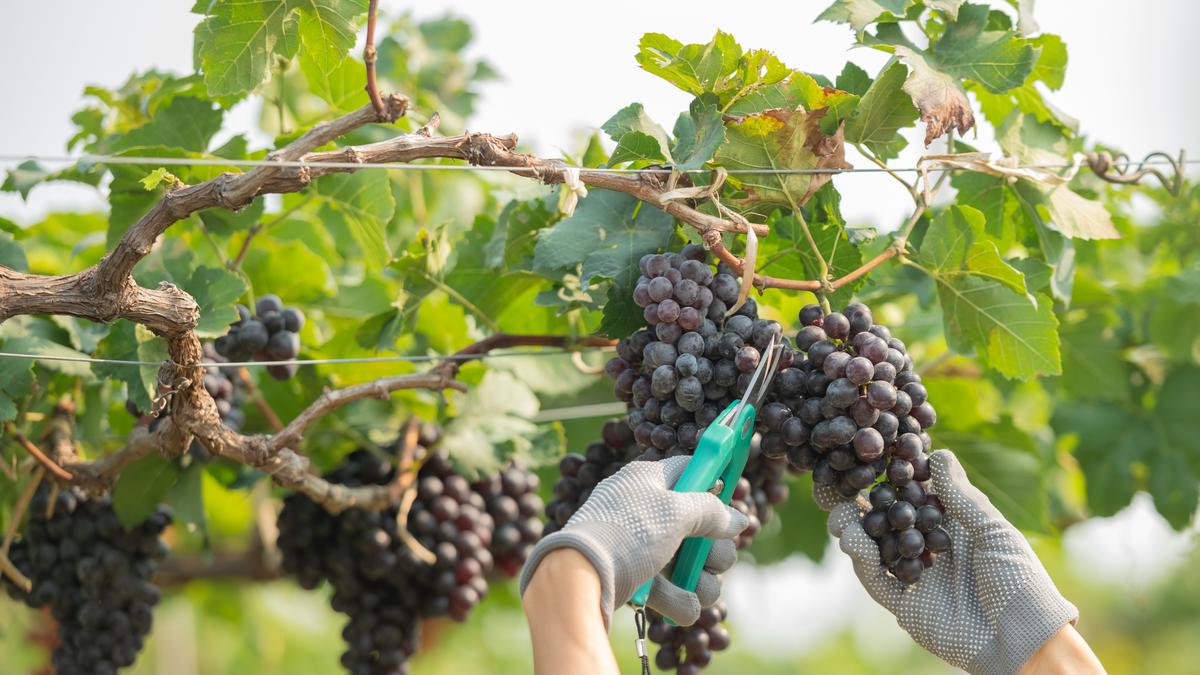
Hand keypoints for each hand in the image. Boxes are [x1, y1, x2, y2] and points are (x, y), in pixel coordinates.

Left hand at [520, 456, 747, 627]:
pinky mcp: (634, 577)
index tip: (731, 495)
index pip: (690, 469)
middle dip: (714, 549)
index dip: (714, 481)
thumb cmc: (627, 533)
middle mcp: (645, 509)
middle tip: (712, 559)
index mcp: (648, 480)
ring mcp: (640, 545)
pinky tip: (683, 607)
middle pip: (699, 525)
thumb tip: (739, 519)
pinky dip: (679, 599)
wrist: (580, 577)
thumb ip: (711, 511)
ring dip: (702, 579)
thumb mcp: (675, 512)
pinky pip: (669, 588)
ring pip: (690, 562)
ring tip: (699, 589)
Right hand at [826, 450, 1080, 674]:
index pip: (916, 496)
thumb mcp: (995, 532)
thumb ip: (963, 497)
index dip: (894, 479)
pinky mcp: (905, 605)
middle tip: (837, 486)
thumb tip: (938, 454)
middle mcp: (931, 548)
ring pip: (875, 548)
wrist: (1025, 640)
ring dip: (855, 530)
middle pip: (888, 520)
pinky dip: (863, 561)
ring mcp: (916, 577)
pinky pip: (877, 581)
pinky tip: (856, 543)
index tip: (871, 457)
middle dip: (862, 503)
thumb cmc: (1021, 582)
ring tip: (840, 515)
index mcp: (954, 527)